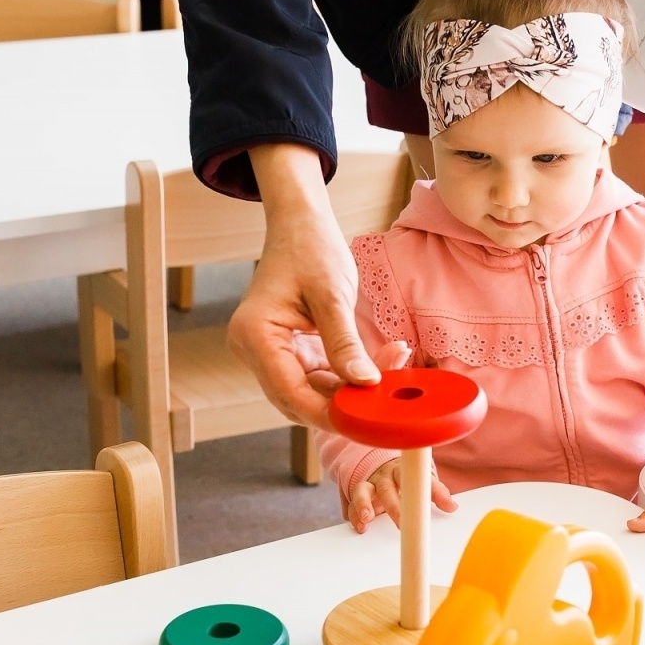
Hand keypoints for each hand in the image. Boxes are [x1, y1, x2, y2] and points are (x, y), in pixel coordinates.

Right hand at [227, 143, 377, 430]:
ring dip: (349, 391)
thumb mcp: (332, 294)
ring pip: (310, 393)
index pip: (288, 392)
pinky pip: (317, 378)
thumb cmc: (310, 248)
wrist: (301, 225)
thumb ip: (345, 343)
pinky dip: (347, 377)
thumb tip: (365, 383)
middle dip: (342, 404)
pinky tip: (378, 364)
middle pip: (297, 399)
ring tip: (391, 369)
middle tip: (386, 399)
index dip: (326, 412)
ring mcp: (270, 354)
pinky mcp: (289, 353)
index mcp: (254, 335)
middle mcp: (254, 350)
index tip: (365, 419)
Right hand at [346, 458, 458, 532]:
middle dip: (392, 506)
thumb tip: (452, 506)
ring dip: (363, 505)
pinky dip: (355, 516)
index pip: (407, 476)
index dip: (414, 490)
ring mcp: (369, 486)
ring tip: (367, 520)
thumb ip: (436, 492)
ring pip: (362, 491)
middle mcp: (383, 477)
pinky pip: (352, 505)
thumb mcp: (422, 482)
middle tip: (400, 523)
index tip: (420, 506)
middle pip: (385, 488)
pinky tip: (360, 527)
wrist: (383, 469)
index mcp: (400, 471)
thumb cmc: (405, 479)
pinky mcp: (357, 498)